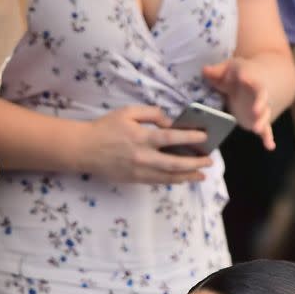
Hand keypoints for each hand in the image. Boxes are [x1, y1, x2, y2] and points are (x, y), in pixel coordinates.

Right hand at [86, 106, 212, 184]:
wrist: (85, 149)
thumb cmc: (106, 127)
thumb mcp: (128, 112)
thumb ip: (151, 114)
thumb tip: (170, 123)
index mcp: (142, 137)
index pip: (171, 138)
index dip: (190, 138)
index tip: (204, 137)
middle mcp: (143, 157)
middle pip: (175, 163)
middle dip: (195, 163)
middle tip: (209, 162)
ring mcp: (139, 171)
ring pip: (168, 177)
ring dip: (187, 176)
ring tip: (201, 175)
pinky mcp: (135, 180)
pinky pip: (158, 182)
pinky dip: (173, 181)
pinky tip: (182, 179)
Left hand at [202, 57, 274, 150]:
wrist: (252, 78)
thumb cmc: (236, 73)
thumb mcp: (227, 68)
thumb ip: (217, 71)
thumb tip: (204, 70)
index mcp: (250, 76)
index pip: (249, 75)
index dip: (247, 76)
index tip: (244, 77)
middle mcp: (257, 92)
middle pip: (262, 97)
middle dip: (260, 103)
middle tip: (256, 111)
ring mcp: (259, 106)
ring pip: (264, 113)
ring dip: (262, 121)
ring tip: (257, 130)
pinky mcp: (258, 119)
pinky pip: (266, 128)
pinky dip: (268, 137)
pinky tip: (270, 146)